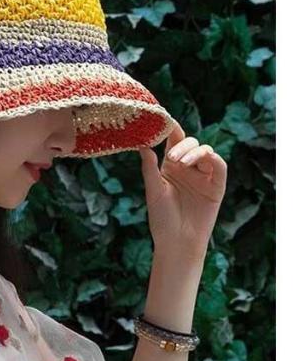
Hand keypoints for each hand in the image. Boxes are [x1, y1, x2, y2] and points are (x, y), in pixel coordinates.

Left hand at [137, 121, 227, 257]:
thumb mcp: (153, 190)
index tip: (163, 118)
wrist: (177, 242)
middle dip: (181, 145)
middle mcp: (187, 167)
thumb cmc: (162, 218)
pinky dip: (212, 159)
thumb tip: (142, 145)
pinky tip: (201, 160)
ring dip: (193, 152)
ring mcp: (203, 176)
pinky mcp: (217, 186)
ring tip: (180, 163)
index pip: (172, 141)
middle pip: (189, 143)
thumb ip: (150, 168)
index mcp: (170, 166)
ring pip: (204, 151)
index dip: (170, 128)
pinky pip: (219, 166)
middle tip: (171, 157)